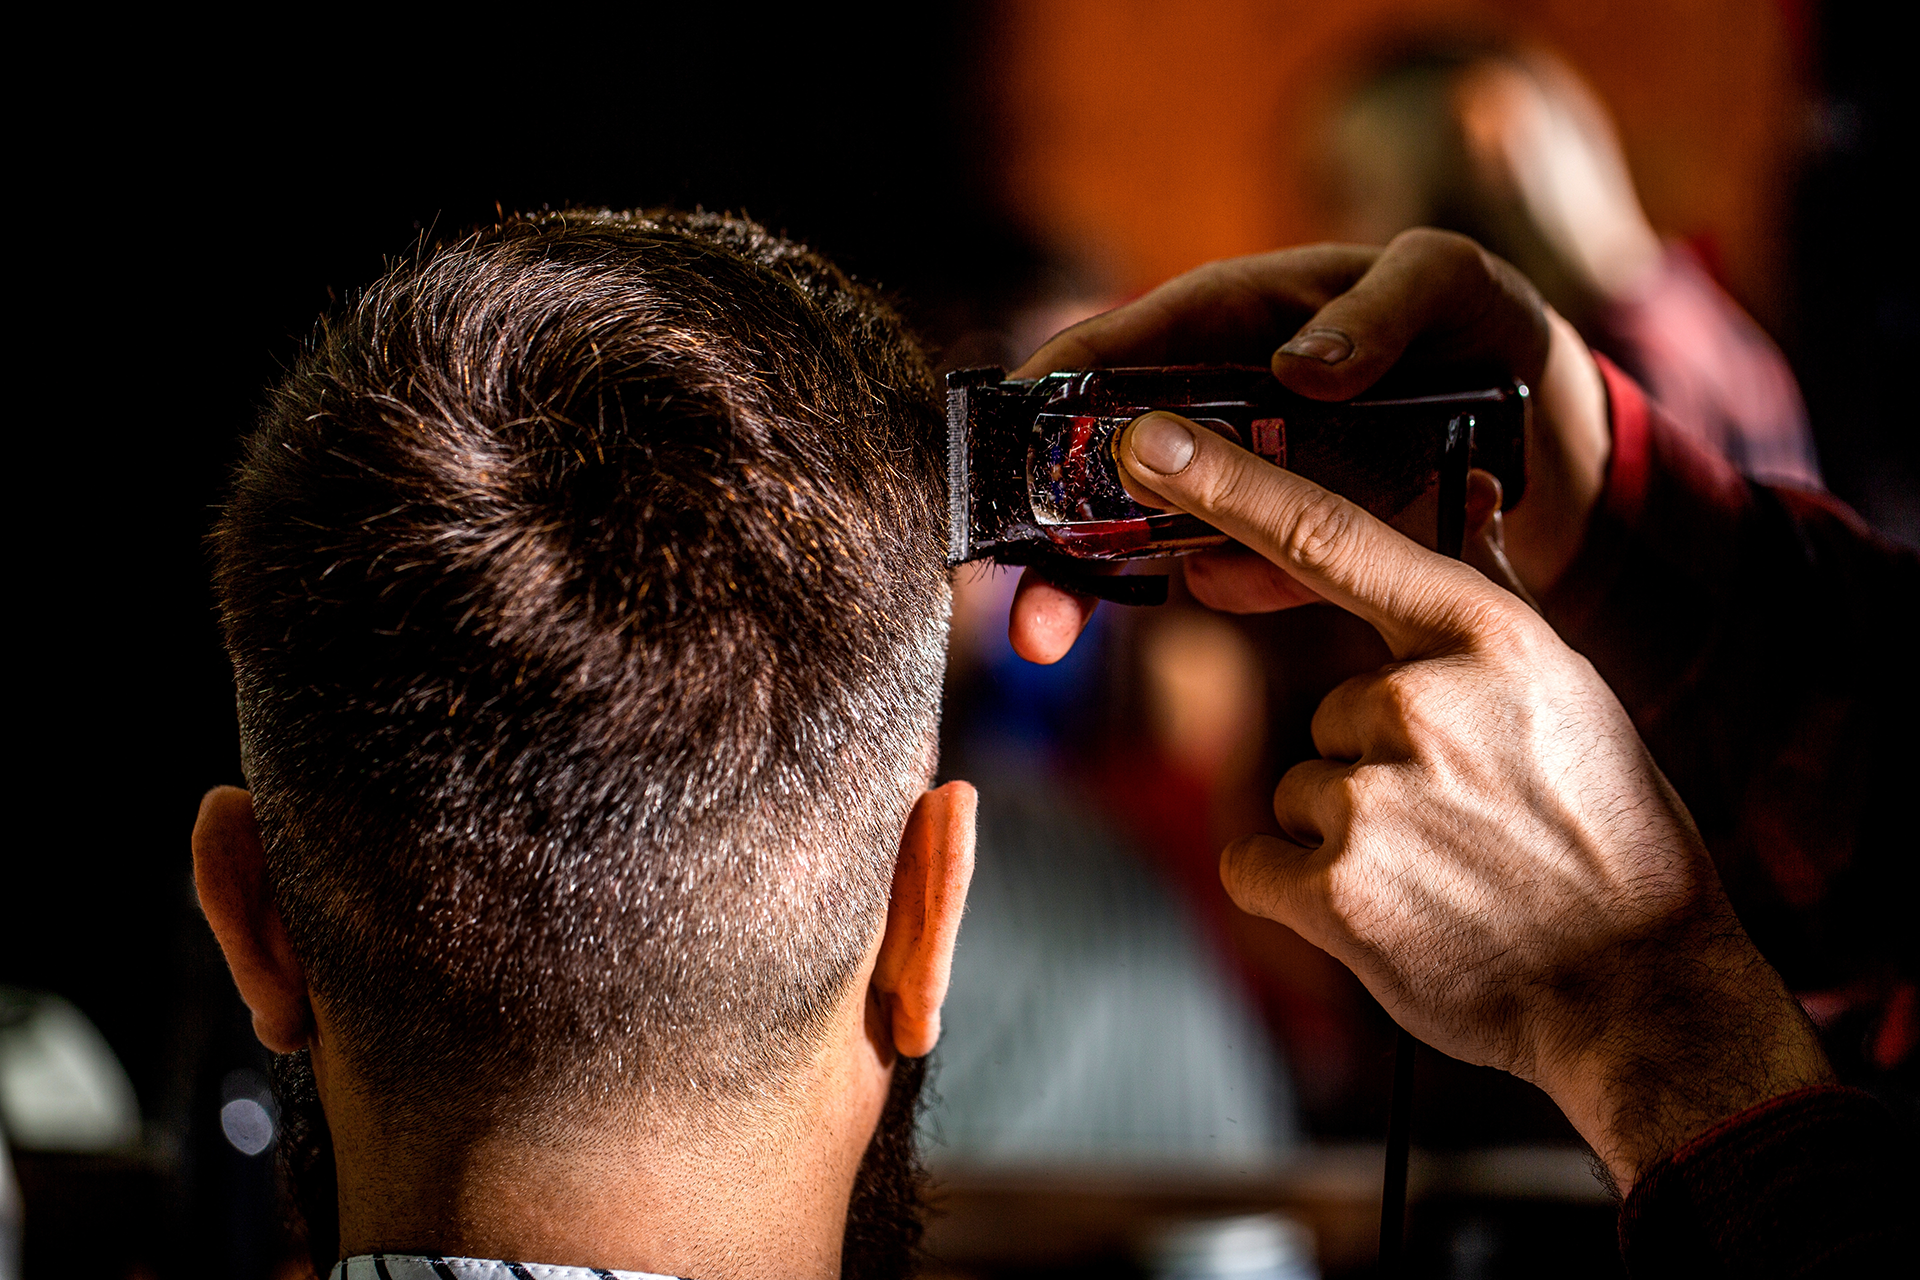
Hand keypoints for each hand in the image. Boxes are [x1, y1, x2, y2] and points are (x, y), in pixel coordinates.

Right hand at [1006, 228, 1609, 662]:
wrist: (1549, 429)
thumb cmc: (1486, 323)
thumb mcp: (1452, 281)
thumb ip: (1385, 307)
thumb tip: (1296, 373)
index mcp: (1238, 316)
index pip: (1120, 340)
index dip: (1050, 384)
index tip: (995, 433)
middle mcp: (1222, 396)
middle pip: (1107, 457)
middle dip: (1046, 527)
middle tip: (1011, 595)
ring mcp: (1250, 472)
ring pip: (1152, 529)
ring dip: (1098, 582)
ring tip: (1053, 634)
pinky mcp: (1289, 534)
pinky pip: (1238, 570)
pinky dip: (1235, 585)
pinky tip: (1250, 585)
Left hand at [1111, 407, 1830, 1190]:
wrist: (1642, 994)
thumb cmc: (1607, 838)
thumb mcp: (1570, 695)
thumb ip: (1490, 599)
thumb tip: (1476, 494)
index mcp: (1487, 638)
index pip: (1332, 536)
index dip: (1224, 483)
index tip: (1143, 443)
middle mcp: (1425, 701)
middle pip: (1327, 710)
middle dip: (1374, 766)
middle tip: (1468, 823)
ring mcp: (1376, 794)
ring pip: (1303, 789)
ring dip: (1350, 835)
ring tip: (1447, 874)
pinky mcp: (1336, 887)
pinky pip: (1259, 863)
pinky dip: (1303, 895)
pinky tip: (1391, 915)